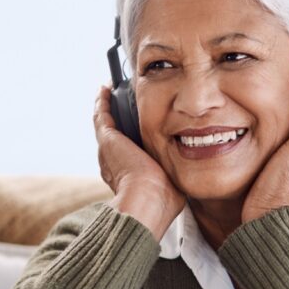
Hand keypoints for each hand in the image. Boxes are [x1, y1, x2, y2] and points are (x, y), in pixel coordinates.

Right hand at [94, 84, 184, 238]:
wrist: (147, 199)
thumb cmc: (162, 200)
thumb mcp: (172, 187)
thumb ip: (176, 177)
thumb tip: (188, 175)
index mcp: (127, 175)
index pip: (127, 152)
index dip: (131, 139)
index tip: (140, 128)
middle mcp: (112, 163)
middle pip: (114, 136)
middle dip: (119, 120)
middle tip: (123, 104)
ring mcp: (108, 150)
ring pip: (105, 124)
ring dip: (107, 108)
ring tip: (111, 92)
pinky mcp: (107, 139)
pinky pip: (101, 115)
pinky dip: (102, 101)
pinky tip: (106, 89)